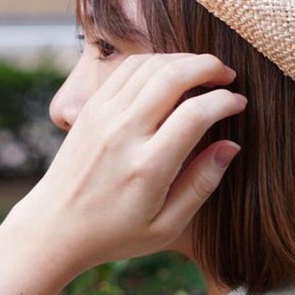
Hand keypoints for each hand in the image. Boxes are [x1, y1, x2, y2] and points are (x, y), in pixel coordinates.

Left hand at [15, 52, 246, 275]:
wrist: (54, 227)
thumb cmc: (115, 234)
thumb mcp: (167, 226)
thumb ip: (201, 184)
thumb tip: (231, 145)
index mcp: (147, 167)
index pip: (195, 114)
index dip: (225, 101)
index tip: (239, 103)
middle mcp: (123, 133)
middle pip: (173, 76)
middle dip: (209, 66)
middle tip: (228, 75)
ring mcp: (103, 116)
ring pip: (150, 65)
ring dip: (183, 60)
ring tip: (204, 72)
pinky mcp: (91, 109)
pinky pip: (127, 69)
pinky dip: (155, 62)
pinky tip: (171, 74)